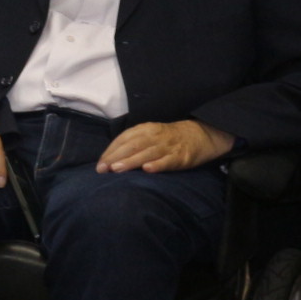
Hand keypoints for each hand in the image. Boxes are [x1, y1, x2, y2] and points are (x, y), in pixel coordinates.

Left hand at [97, 119, 234, 173]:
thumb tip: (109, 159)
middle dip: (115, 157)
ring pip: (146, 153)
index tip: (99, 164)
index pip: (123, 139)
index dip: (110, 151)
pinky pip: (168, 161)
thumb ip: (132, 144)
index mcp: (145, 129)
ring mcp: (168, 146)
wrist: (201, 135)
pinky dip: (157, 164)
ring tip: (116, 169)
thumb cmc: (168, 138)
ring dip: (130, 161)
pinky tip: (147, 169)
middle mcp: (155, 136)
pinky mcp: (181, 157)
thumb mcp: (149, 135)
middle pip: (132, 146)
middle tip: (102, 169)